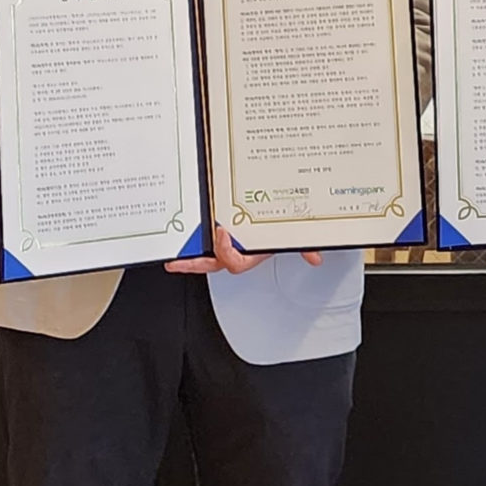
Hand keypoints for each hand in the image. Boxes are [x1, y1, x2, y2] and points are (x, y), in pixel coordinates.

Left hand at [164, 224, 328, 275]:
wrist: (284, 220)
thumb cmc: (286, 229)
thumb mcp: (295, 235)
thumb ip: (305, 246)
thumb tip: (314, 255)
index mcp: (252, 253)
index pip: (236, 262)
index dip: (226, 252)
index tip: (222, 233)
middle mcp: (238, 250)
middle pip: (212, 263)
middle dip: (192, 265)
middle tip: (176, 262)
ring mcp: (228, 242)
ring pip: (205, 253)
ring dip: (188, 253)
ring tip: (172, 250)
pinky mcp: (222, 231)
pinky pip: (206, 238)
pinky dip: (194, 238)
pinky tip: (182, 231)